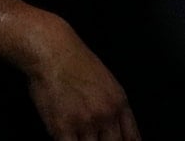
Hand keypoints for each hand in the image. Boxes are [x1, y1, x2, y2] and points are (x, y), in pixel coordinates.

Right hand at [25, 24, 140, 140]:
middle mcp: (106, 114)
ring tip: (78, 133)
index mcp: (119, 103)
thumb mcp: (106, 81)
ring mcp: (85, 122)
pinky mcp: (62, 127)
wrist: (52, 51)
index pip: (132, 138)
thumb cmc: (74, 61)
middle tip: (94, 137)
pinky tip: (63, 135)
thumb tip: (116, 128)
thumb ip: (113, 107)